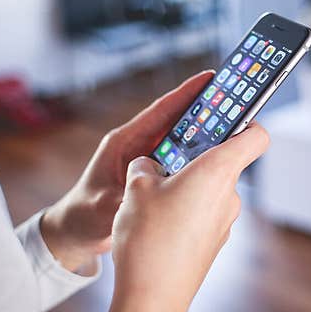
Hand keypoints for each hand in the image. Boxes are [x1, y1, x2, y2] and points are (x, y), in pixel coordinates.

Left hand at [40, 70, 214, 270]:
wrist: (75, 232)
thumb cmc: (83, 215)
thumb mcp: (103, 207)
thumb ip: (127, 198)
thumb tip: (149, 195)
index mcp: (124, 142)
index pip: (160, 111)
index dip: (185, 93)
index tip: (210, 78)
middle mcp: (137, 146)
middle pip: (176, 122)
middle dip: (204, 111)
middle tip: (234, 102)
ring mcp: (146, 161)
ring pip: (181, 142)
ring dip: (205, 136)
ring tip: (235, 128)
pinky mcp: (153, 176)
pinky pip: (180, 162)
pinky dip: (198, 159)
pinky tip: (218, 162)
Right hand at [93, 121, 269, 311]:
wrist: (153, 299)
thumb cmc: (148, 239)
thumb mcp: (135, 189)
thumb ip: (145, 167)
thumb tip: (149, 166)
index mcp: (217, 172)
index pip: (256, 135)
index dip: (246, 120)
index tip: (227, 115)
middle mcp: (229, 196)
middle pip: (224, 162)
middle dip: (195, 156)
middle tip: (164, 157)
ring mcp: (224, 222)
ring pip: (209, 190)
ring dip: (185, 186)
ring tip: (150, 196)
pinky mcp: (213, 243)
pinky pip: (202, 215)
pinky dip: (184, 211)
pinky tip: (156, 223)